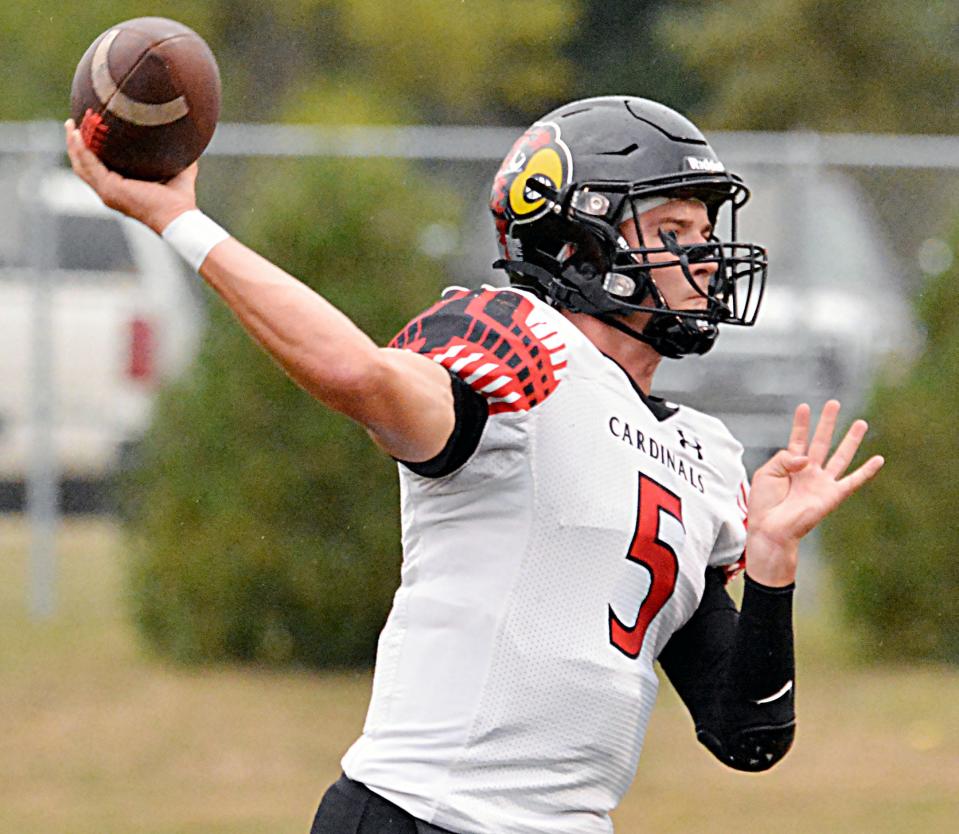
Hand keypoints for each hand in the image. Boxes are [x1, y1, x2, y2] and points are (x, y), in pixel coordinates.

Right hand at [64, 117, 197, 233]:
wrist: (179, 217)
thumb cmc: (180, 200)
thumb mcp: (178, 172)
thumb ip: (179, 156)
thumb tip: (188, 139)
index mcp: (120, 190)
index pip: (97, 169)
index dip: (89, 152)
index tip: (88, 132)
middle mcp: (110, 192)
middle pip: (83, 166)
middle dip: (75, 145)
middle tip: (73, 124)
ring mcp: (107, 192)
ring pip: (81, 164)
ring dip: (73, 144)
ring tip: (71, 125)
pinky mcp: (110, 189)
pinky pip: (89, 164)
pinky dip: (81, 149)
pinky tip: (77, 134)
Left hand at [745, 400, 883, 585]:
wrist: (771, 529)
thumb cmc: (764, 504)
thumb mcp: (766, 474)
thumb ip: (784, 458)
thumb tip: (806, 458)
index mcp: (789, 466)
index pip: (798, 439)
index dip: (801, 423)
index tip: (804, 406)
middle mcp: (808, 472)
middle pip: (821, 442)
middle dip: (828, 423)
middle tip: (834, 403)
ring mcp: (821, 483)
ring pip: (840, 456)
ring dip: (851, 440)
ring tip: (861, 423)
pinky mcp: (832, 496)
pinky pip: (853, 481)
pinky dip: (867, 471)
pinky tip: (878, 459)